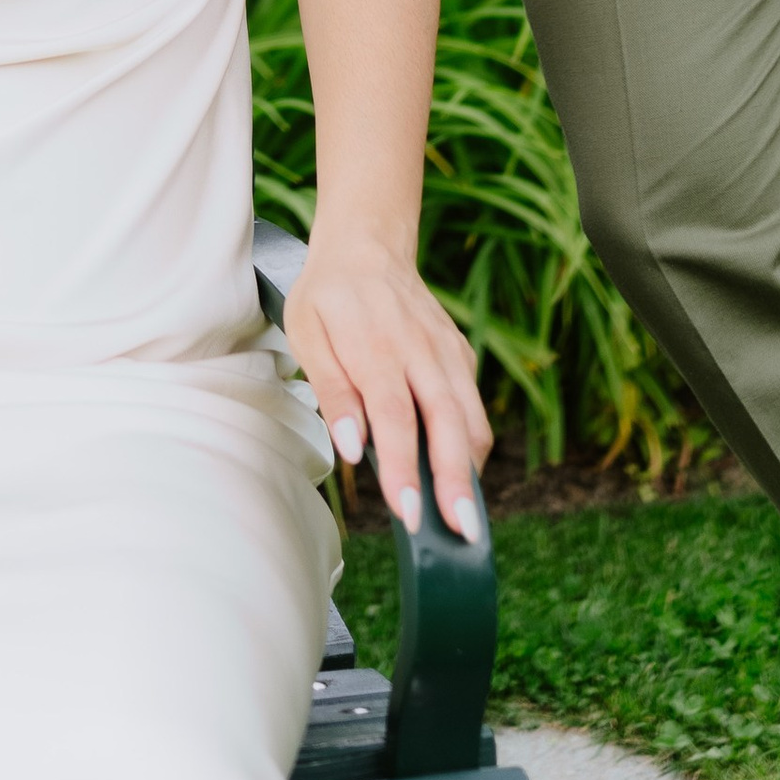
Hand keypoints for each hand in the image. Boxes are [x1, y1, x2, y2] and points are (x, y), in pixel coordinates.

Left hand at [283, 227, 489, 540]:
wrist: (367, 244)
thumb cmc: (328, 296)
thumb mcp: (307, 333)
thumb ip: (332, 390)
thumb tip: (352, 448)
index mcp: (377, 346)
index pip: (396, 417)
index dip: (404, 468)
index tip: (410, 514)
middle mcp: (422, 350)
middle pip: (449, 424)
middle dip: (457, 484)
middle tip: (463, 535)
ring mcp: (447, 352)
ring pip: (472, 418)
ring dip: (472, 471)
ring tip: (466, 522)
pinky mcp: (461, 354)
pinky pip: (473, 405)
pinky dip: (470, 444)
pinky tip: (457, 476)